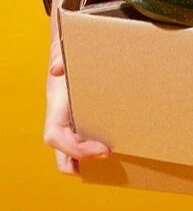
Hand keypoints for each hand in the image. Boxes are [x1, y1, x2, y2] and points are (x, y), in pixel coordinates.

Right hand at [44, 0, 109, 173]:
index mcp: (56, 106)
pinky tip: (119, 146)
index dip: (75, 149)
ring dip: (88, 159)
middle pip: (60, 151)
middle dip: (78, 162)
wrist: (69, 47)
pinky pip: (84, 138)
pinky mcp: (83, 117)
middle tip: (110, 158)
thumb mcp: (65, 52)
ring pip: (71, 149)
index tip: (102, 149)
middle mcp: (60, 118)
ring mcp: (70, 119)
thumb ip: (61, 56)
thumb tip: (56, 68)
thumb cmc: (68, 52)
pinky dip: (95, 147)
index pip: (55, 137)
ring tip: (118, 161)